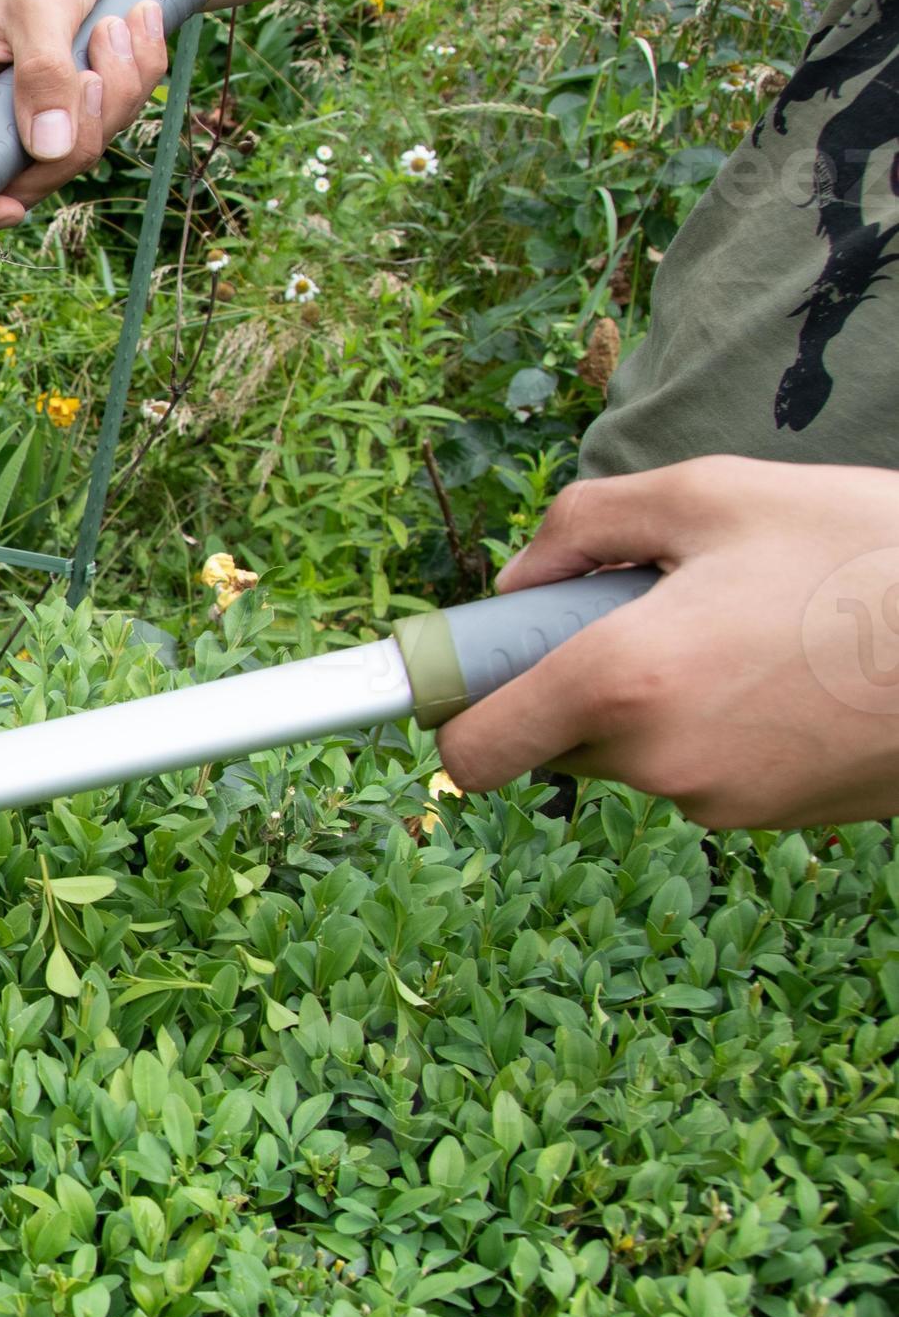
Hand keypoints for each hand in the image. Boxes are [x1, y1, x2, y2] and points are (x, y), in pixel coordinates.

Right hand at [0, 0, 177, 238]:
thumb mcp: (41, 4)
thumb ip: (42, 74)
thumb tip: (47, 151)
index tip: (12, 207)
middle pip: (20, 182)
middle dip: (76, 134)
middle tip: (95, 69)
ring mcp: (29, 116)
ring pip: (76, 153)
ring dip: (116, 91)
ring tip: (120, 24)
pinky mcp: (73, 109)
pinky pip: (112, 123)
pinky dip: (137, 77)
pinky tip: (136, 26)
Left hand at [436, 456, 898, 828]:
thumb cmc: (862, 549)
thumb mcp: (710, 496)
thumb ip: (581, 529)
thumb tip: (514, 583)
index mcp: (620, 682)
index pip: (474, 751)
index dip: (458, 713)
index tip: (473, 674)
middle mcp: (659, 762)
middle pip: (556, 741)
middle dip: (577, 681)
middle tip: (652, 609)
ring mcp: (721, 803)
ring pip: (638, 753)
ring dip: (658, 699)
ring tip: (749, 628)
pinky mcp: (780, 819)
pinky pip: (707, 768)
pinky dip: (722, 724)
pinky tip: (791, 668)